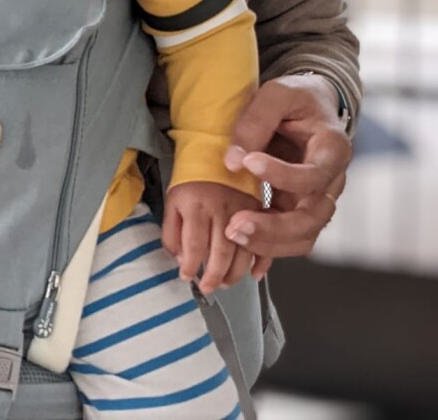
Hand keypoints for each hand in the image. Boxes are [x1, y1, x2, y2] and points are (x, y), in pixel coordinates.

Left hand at [162, 181, 259, 295]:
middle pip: (221, 253)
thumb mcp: (173, 201)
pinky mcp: (259, 208)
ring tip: (223, 282)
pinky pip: (265, 240)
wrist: (214, 150)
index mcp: (197, 206)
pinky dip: (261, 261)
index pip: (194, 246)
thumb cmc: (191, 178)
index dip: (190, 266)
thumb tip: (180, 259)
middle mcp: (222, 209)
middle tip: (207, 287)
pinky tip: (253, 274)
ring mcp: (243, 209)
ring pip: (243, 251)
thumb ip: (172, 232)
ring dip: (234, 274)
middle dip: (213, 276)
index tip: (186, 277)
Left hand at [222, 73, 351, 275]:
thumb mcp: (277, 95)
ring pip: (303, 235)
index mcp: (333, 149)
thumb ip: (256, 122)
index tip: (248, 163)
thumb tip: (233, 161)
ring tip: (233, 234)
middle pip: (313, 217)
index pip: (314, 174)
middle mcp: (332, 181)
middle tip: (236, 224)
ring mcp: (318, 199)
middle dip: (275, 227)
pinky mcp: (300, 208)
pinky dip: (268, 248)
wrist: (309, 106)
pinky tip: (243, 251)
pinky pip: (290, 238)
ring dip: (269, 242)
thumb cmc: (296, 98)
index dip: (282, 175)